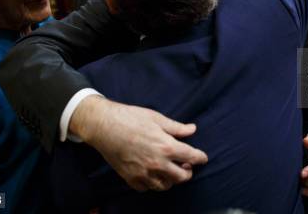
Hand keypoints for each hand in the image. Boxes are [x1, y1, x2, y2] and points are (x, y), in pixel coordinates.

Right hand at [70, 95, 207, 190]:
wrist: (104, 126)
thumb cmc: (131, 118)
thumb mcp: (157, 118)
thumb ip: (176, 128)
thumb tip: (192, 129)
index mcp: (166, 147)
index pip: (191, 157)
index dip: (200, 158)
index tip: (203, 158)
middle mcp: (157, 164)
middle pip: (181, 177)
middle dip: (188, 172)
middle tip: (186, 165)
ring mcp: (143, 173)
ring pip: (165, 186)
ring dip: (171, 180)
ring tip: (170, 169)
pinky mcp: (131, 178)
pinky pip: (147, 188)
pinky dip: (153, 183)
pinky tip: (153, 174)